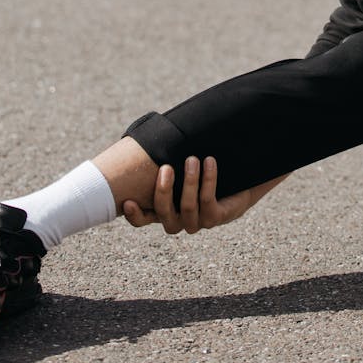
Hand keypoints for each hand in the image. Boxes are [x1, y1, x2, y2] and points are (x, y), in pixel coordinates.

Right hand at [122, 156, 256, 233]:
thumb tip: (147, 139)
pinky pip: (208, 199)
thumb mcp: (178, 172)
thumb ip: (162, 164)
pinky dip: (208, 179)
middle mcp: (176, 221)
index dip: (134, 215)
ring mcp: (195, 222)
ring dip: (190, 181)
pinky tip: (209, 161)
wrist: (235, 188)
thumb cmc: (199, 177)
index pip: (142, 220)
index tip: (127, 201)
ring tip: (192, 159)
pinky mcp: (214, 219)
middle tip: (166, 167)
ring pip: (188, 206)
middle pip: (164, 212)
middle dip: (164, 190)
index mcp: (162, 212)